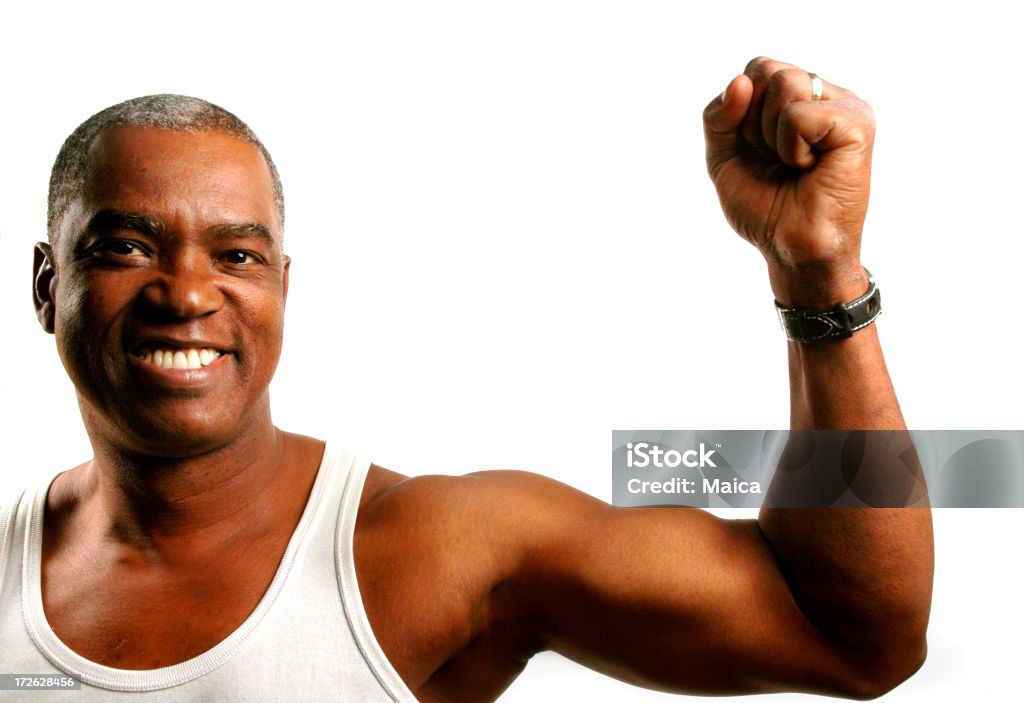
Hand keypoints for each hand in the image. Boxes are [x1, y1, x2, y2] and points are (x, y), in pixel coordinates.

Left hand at [703, 57, 874, 305]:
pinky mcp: (857, 125)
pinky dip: (791, 149)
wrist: (791, 249)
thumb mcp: (724, 156)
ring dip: (771, 137)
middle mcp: (826, 95)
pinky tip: (810, 169)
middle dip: (752, 124)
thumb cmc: (765, 207)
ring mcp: (846, 106)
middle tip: (777, 160)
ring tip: (795, 165)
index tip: (758, 152)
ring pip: (784, 84)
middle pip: (766, 70)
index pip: (755, 69)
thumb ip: (720, 116)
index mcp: (800, 97)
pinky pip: (798, 116)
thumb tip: (742, 80)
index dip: (740, 112)